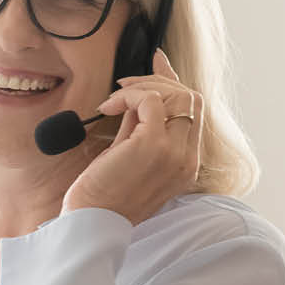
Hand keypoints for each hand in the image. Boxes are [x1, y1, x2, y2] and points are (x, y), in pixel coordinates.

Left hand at [61, 49, 203, 224]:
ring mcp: (174, 153)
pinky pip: (150, 100)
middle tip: (124, 86)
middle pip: (190, 98)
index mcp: (186, 163)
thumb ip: (141, 126)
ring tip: (114, 101)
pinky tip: (109, 108)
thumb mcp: (130, 154)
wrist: (91, 222)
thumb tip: (142, 93)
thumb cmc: (104, 192)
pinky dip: (129, 95)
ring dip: (142, 87)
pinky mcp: (154, 146)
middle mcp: (188, 159)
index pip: (193, 111)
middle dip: (157, 81)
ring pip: (176, 94)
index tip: (157, 62)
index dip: (175, 81)